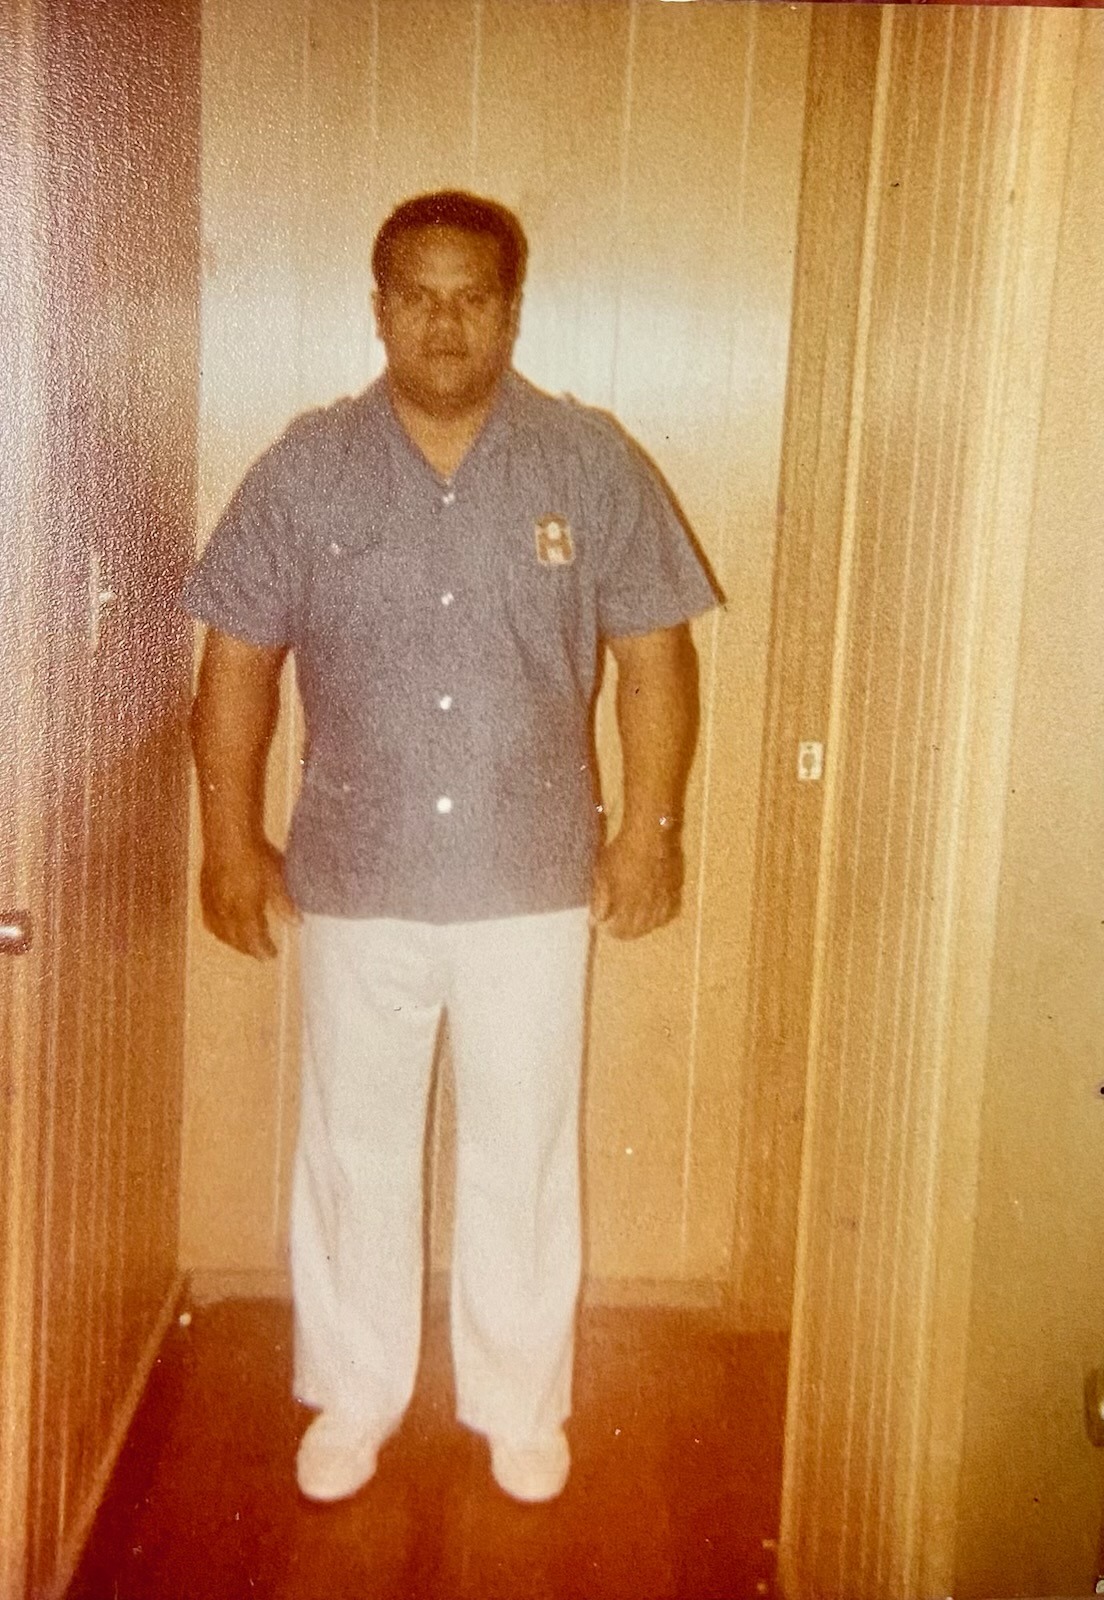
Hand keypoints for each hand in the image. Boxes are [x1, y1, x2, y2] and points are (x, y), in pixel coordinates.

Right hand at [199, 837, 298, 958]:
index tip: (272, 955)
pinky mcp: (204, 892)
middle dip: (248, 949)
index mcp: (245, 911)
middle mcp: (225, 912)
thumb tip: (296, 923)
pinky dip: (217, 929)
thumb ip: (284, 904)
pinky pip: (208, 919)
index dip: (263, 950)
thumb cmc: (255, 855)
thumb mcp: (277, 879)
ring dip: (231, 942)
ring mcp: (212, 903)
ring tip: (242, 943)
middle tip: (259, 952)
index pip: (254, 940)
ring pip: (219, 932)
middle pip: (235, 940)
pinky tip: (222, 926)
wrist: (229, 835)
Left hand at [590, 830, 683, 939]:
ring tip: (634, 924)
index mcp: (628, 903)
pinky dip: (660, 918)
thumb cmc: (622, 851)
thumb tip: (595, 920)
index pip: (619, 930)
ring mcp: (662, 900)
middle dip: (625, 933)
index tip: (605, 927)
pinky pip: (669, 913)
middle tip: (617, 928)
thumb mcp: (603, 873)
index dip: (611, 931)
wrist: (650, 833)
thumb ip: (599, 899)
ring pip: (653, 925)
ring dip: (642, 928)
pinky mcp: (673, 891)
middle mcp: (647, 906)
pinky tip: (654, 915)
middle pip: (637, 931)